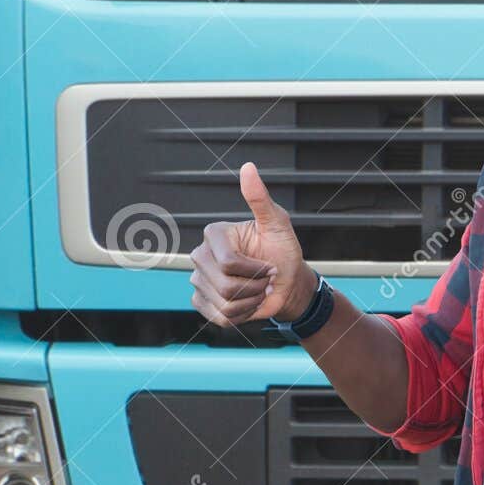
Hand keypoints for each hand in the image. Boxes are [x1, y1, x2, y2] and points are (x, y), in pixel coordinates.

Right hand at [188, 162, 316, 326]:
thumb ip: (260, 198)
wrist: (285, 283)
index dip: (256, 269)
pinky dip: (241, 315)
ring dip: (251, 301)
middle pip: (225, 285)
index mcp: (214, 234)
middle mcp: (201, 255)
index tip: (271, 264)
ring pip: (224, 303)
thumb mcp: (277, 223)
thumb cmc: (282, 250)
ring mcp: (198, 279)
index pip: (228, 263)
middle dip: (255, 287)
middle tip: (265, 279)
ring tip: (258, 290)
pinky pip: (219, 317)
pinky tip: (248, 302)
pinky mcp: (200, 301)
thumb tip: (248, 167)